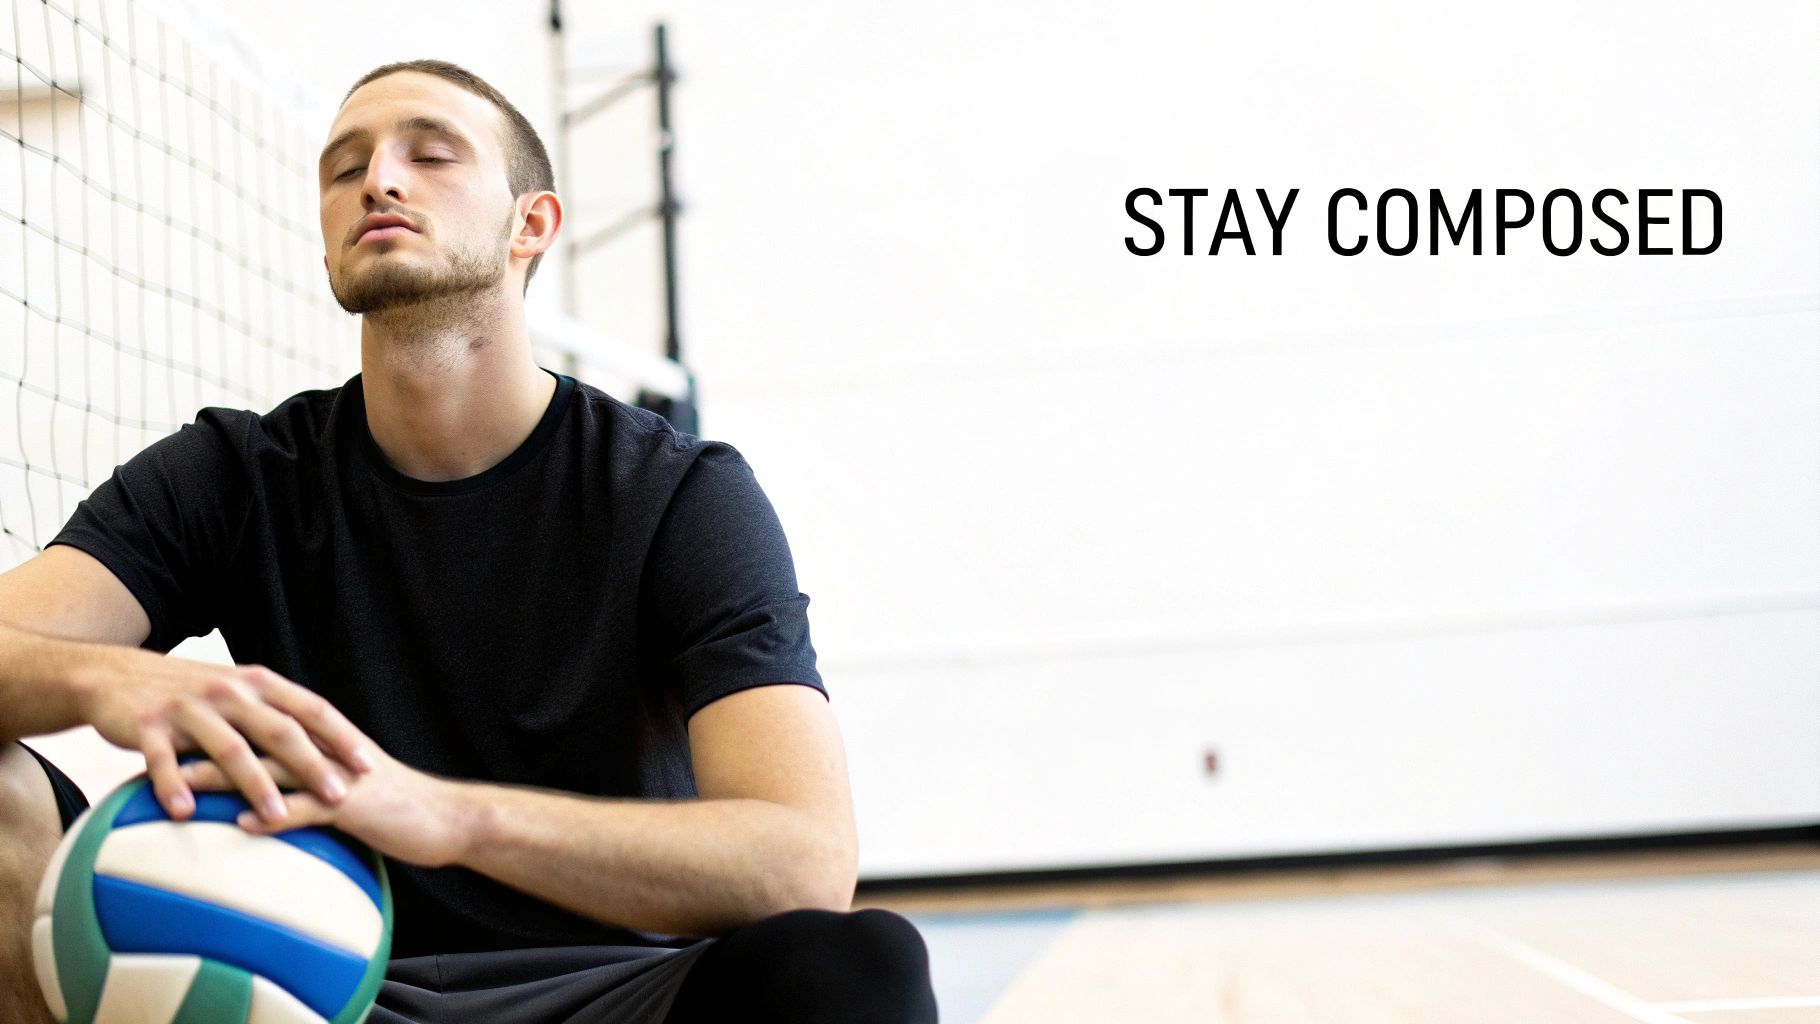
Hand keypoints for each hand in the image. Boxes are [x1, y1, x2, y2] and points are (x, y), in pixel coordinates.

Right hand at [77, 647, 373, 826]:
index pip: (311, 708)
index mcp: (258, 684)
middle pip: (279, 730)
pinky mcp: (148, 724)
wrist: (115, 674)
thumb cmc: (190, 694)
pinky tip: (185, 812)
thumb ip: (276, 715)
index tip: (368, 766)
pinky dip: (173, 785)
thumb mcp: (238, 693)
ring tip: (277, 816)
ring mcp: (189, 708)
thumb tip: (325, 751)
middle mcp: (229, 692)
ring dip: (254, 783)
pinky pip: (162, 759)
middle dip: (312, 765)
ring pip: (229, 748)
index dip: (341, 736)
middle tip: (339, 797)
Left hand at [178, 742, 474, 868]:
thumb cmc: (397, 805)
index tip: (175, 719)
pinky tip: (240, 825)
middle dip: (210, 737)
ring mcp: (339, 776)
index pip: (262, 721)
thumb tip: (270, 784)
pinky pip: (306, 811)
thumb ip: (311, 774)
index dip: (219, 718)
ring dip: (228, 774)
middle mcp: (327, 750)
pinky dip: (273, 816)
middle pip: (257, 737)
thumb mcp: (349, 781)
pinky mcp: (353, 807)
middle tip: (162, 740)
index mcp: (324, 739)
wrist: (446, 817)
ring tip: (184, 781)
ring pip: (274, 769)